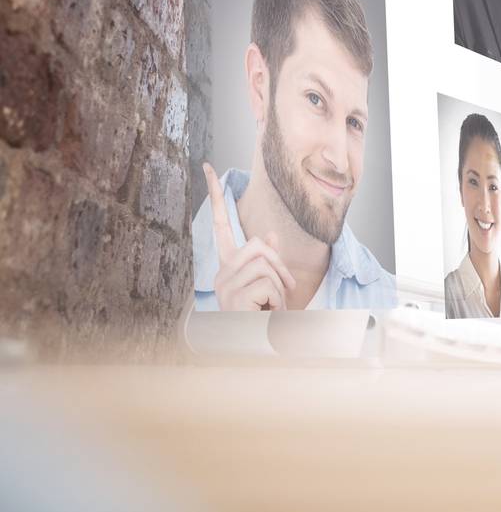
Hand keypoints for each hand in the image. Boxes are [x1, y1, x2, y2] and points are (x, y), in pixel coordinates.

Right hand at [204, 162, 291, 311]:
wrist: (259, 345)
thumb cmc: (265, 315)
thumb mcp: (271, 283)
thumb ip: (268, 259)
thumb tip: (269, 235)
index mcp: (229, 265)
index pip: (221, 224)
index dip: (216, 196)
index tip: (208, 167)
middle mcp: (222, 272)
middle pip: (258, 244)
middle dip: (278, 265)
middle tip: (281, 291)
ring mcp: (225, 284)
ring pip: (265, 263)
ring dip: (279, 284)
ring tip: (271, 305)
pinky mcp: (234, 295)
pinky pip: (267, 281)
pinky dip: (277, 297)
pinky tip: (266, 312)